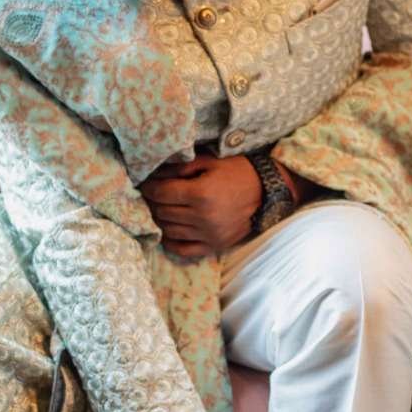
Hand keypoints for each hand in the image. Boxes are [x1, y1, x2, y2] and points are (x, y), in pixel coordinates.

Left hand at [140, 151, 315, 258]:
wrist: (266, 192)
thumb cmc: (237, 172)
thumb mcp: (209, 162)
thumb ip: (181, 167)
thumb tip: (154, 173)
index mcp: (200, 194)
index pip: (161, 193)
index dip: (149, 187)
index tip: (145, 184)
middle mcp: (203, 217)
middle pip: (162, 212)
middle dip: (153, 202)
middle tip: (152, 195)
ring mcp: (209, 234)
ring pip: (169, 230)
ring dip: (160, 219)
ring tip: (161, 209)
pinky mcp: (214, 246)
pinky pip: (184, 250)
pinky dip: (171, 241)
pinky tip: (169, 230)